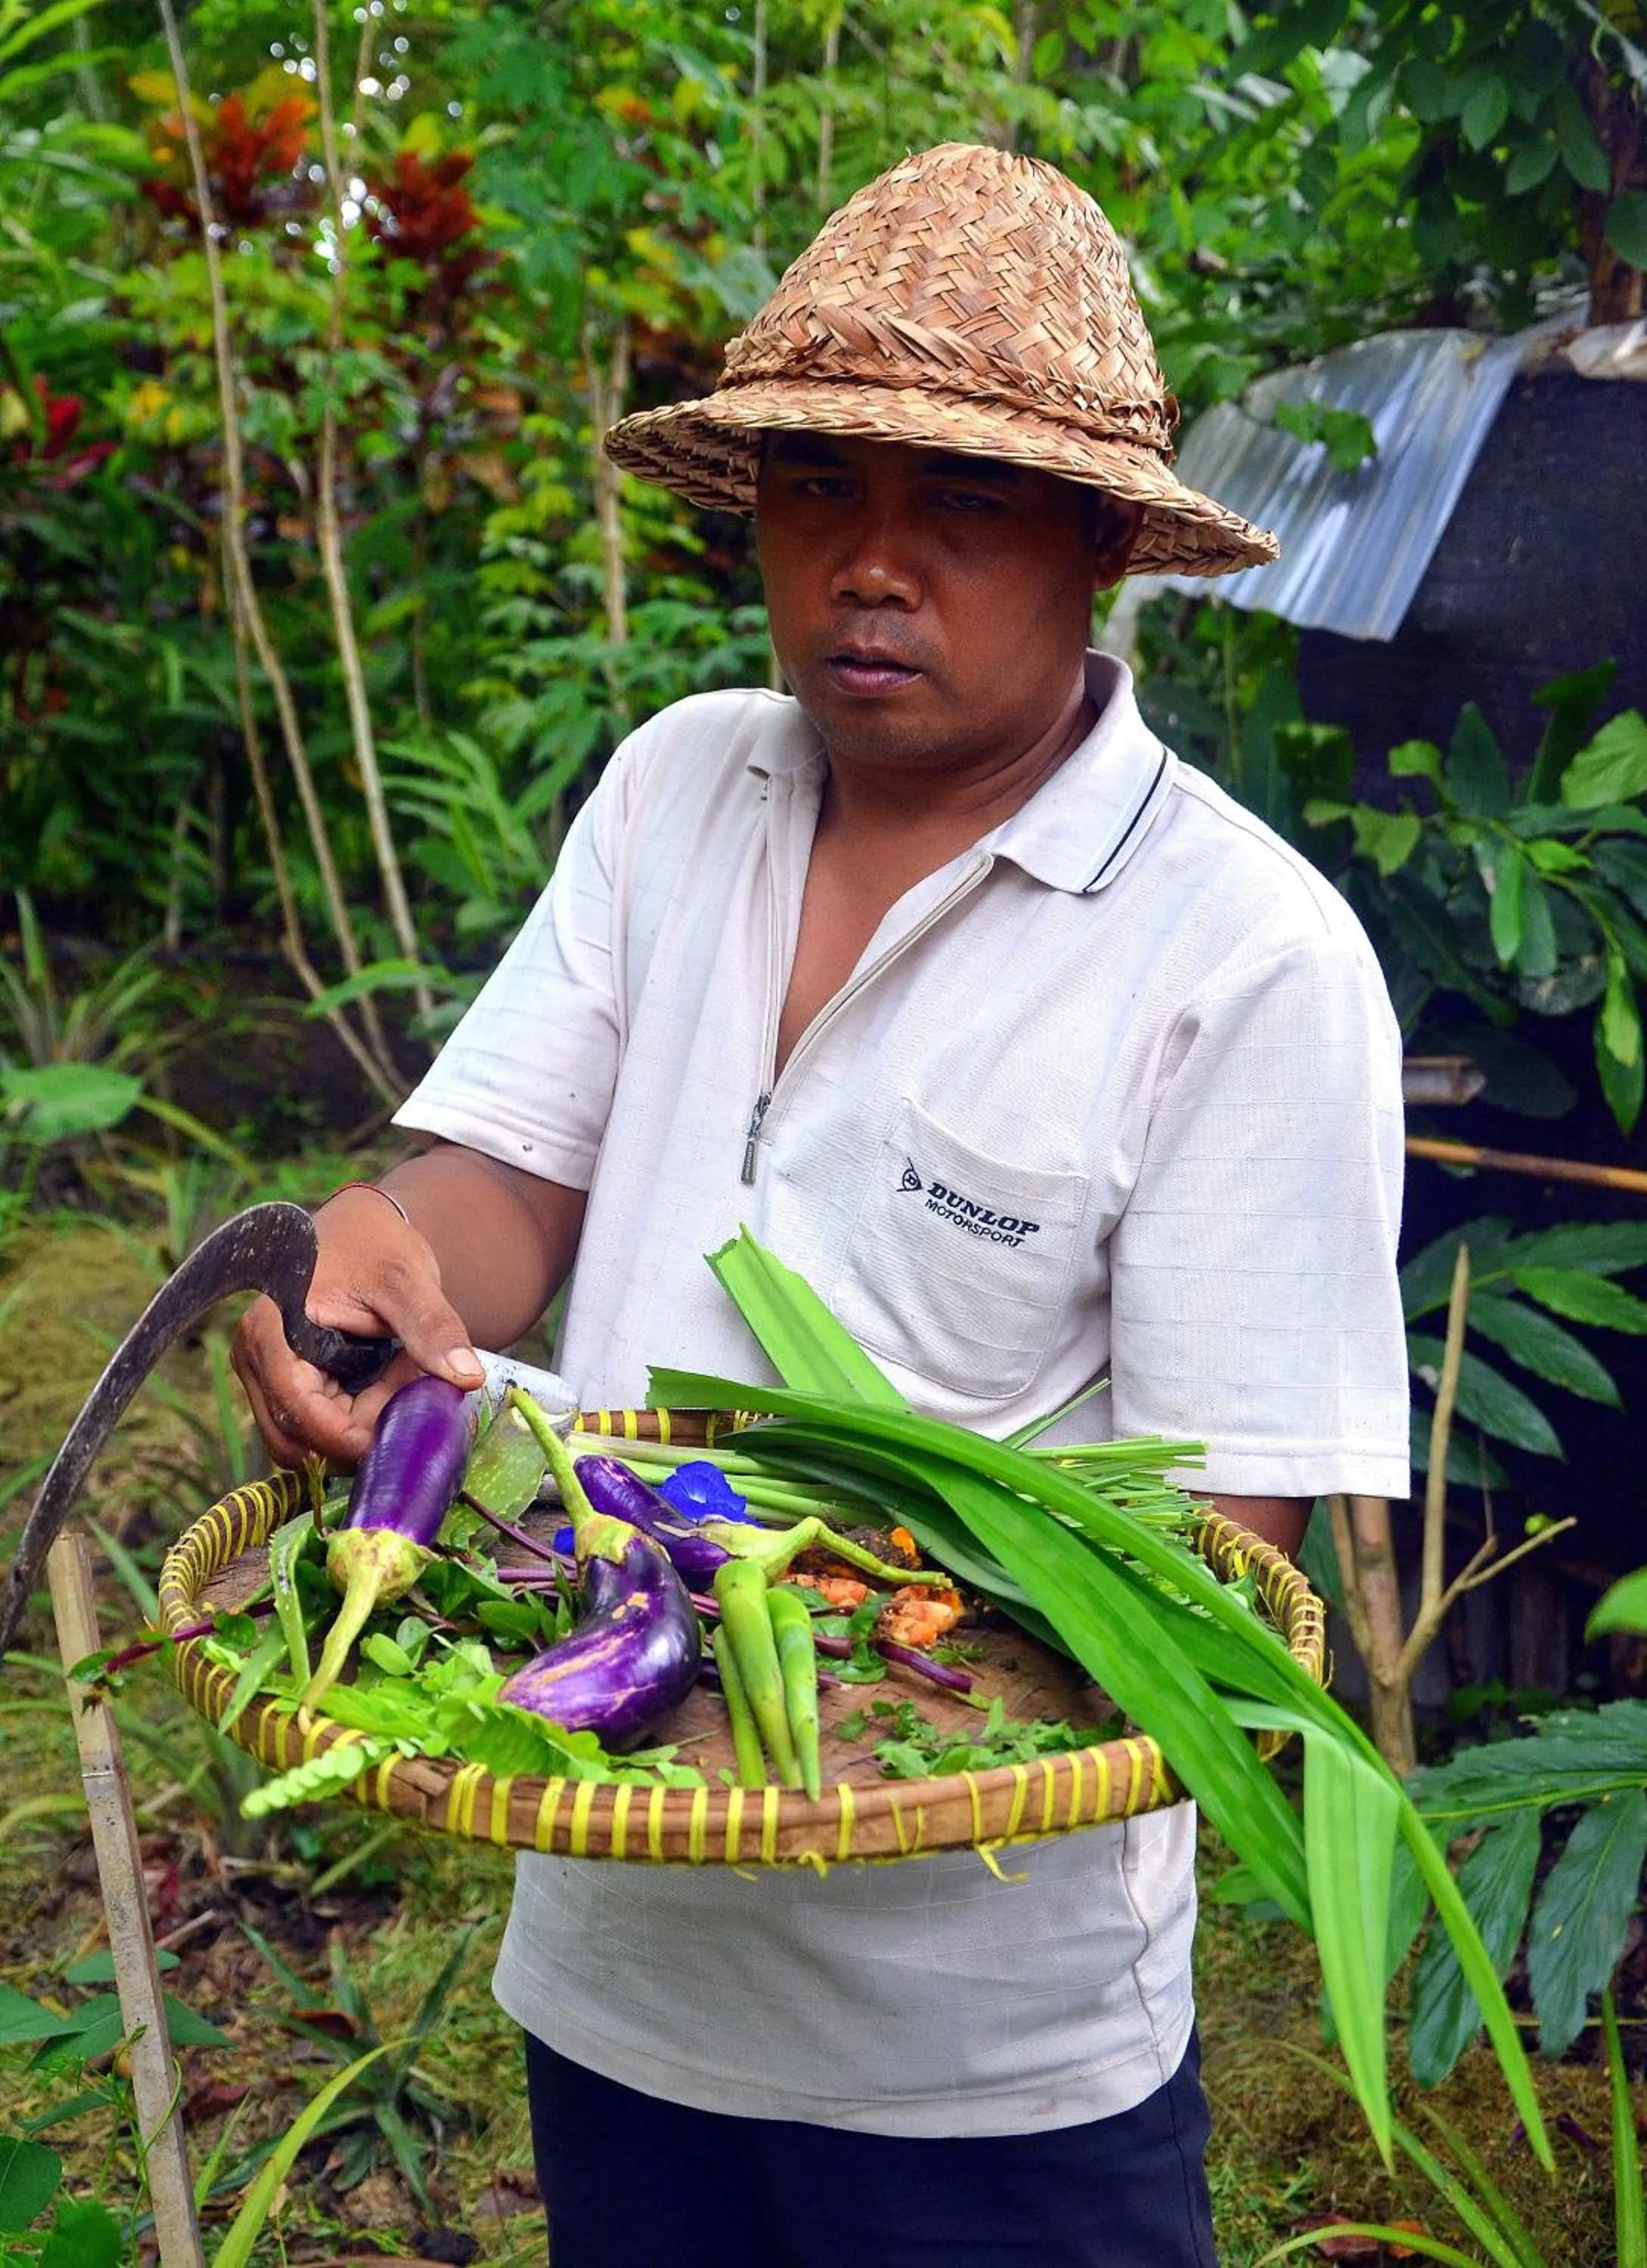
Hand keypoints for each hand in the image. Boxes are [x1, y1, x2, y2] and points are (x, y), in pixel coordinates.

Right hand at [231, 1185, 484, 1467]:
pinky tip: (386, 1380)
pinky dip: (354, 1417)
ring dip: (355, 1427)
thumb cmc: (377, 1246)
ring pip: (304, 1437)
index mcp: (271, 1328)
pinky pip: (314, 1424)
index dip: (341, 1435)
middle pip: (294, 1433)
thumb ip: (433, 1329)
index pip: (294, 1406)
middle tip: (405, 1391)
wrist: (365, 1232)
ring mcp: (265, 1373)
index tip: (391, 1438)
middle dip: (354, 1432)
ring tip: (398, 1377)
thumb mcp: (409, 1283)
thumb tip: (467, 1377)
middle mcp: (255, 1355)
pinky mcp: (284, 1382)